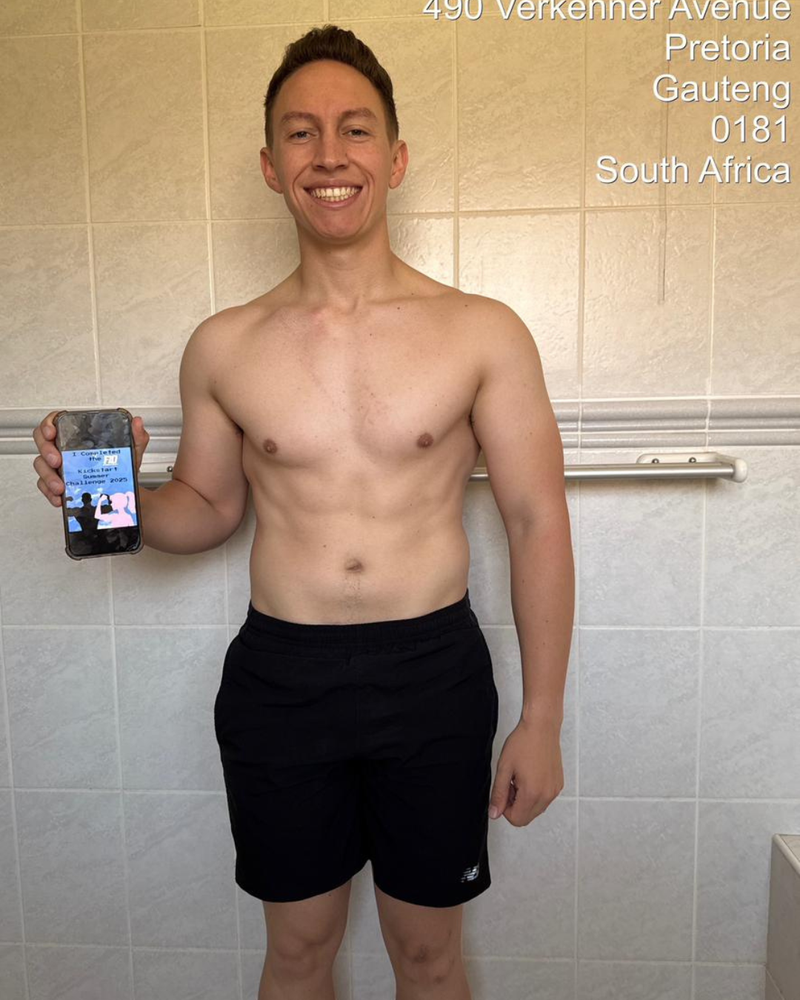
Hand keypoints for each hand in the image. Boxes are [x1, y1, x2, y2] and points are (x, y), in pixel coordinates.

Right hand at [33, 412, 149, 507]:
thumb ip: (136, 436)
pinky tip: (59, 497)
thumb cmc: (120, 466)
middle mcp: (65, 448)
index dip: (49, 424)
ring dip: (48, 476)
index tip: (52, 432)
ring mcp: (59, 466)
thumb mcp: (130, 450)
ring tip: (60, 486)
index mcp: (78, 435)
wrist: (123, 492)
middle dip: (46, 451)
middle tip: (57, 461)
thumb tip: (137, 422)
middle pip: (43, 442)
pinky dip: (49, 492)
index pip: (56, 421)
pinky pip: (45, 486)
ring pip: (42, 465)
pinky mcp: (57, 483)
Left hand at [488, 713, 563, 826]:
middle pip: (527, 817)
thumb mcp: (504, 768)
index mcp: (533, 793)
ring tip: (520, 777)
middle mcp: (547, 795)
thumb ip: (498, 794)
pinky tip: (530, 774)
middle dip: (514, 805)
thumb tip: (494, 814)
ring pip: (536, 809)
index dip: (505, 808)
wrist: (542, 726)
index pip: (516, 819)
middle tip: (511, 782)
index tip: (504, 790)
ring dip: (525, 800)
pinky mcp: (559, 784)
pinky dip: (535, 793)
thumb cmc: (523, 742)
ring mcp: (555, 790)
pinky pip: (544, 799)